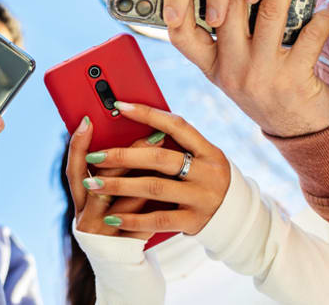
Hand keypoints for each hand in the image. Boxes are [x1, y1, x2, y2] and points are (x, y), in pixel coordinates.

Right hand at [67, 115, 164, 238]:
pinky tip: (174, 188)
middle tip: (150, 133)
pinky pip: (143, 223)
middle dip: (125, 155)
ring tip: (165, 154)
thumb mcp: (108, 197)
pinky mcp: (123, 246)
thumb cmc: (116, 220)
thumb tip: (131, 131)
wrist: (121, 265)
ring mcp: (103, 233)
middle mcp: (85, 216)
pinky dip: (158, 205)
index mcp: (80, 200)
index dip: (78, 144)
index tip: (87, 120)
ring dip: (146, 177)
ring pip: (125, 202)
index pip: (73, 168)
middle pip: (100, 181)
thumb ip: (114, 172)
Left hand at [80, 102, 229, 234]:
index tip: (120, 106)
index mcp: (208, 150)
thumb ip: (177, 144)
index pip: (176, 125)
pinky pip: (158, 219)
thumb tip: (139, 125)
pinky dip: (132, 218)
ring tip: (93, 183)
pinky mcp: (194, 221)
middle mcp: (207, 172)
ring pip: (154, 188)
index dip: (148, 114)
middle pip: (159, 158)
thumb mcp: (201, 157)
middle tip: (95, 156)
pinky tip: (111, 216)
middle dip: (123, 156)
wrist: (235, 216)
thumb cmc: (206, 177)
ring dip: (119, 185)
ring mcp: (201, 197)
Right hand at [169, 0, 328, 136]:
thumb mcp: (228, 68)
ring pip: (268, 14)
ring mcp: (259, 75)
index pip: (180, 32)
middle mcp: (229, 70)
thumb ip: (218, 37)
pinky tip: (328, 2)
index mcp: (210, 65)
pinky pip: (310, 39)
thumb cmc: (259, 86)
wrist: (292, 126)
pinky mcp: (293, 80)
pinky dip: (322, 17)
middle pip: (227, 8)